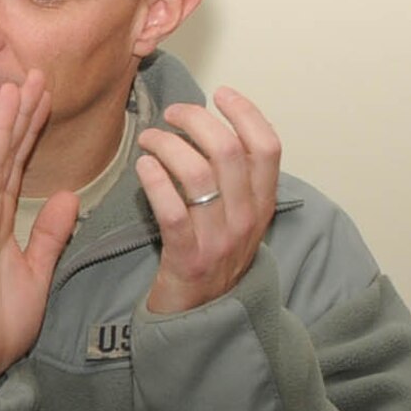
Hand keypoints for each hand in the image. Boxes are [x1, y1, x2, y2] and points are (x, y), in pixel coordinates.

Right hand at [0, 70, 73, 387]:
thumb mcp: (37, 272)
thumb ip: (49, 234)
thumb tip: (65, 196)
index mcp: (0, 224)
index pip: (18, 166)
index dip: (31, 130)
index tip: (44, 95)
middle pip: (2, 158)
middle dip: (16, 117)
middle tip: (31, 74)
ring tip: (9, 92)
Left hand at [134, 87, 279, 314]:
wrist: (200, 317)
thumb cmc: (211, 258)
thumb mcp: (238, 218)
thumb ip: (234, 181)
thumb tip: (211, 130)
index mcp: (262, 204)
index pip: (268, 146)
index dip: (247, 113)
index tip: (221, 93)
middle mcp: (246, 218)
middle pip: (230, 151)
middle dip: (198, 121)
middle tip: (171, 113)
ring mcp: (219, 239)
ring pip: (199, 174)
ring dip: (169, 145)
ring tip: (148, 139)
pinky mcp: (187, 257)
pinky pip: (173, 210)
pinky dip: (156, 181)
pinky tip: (142, 167)